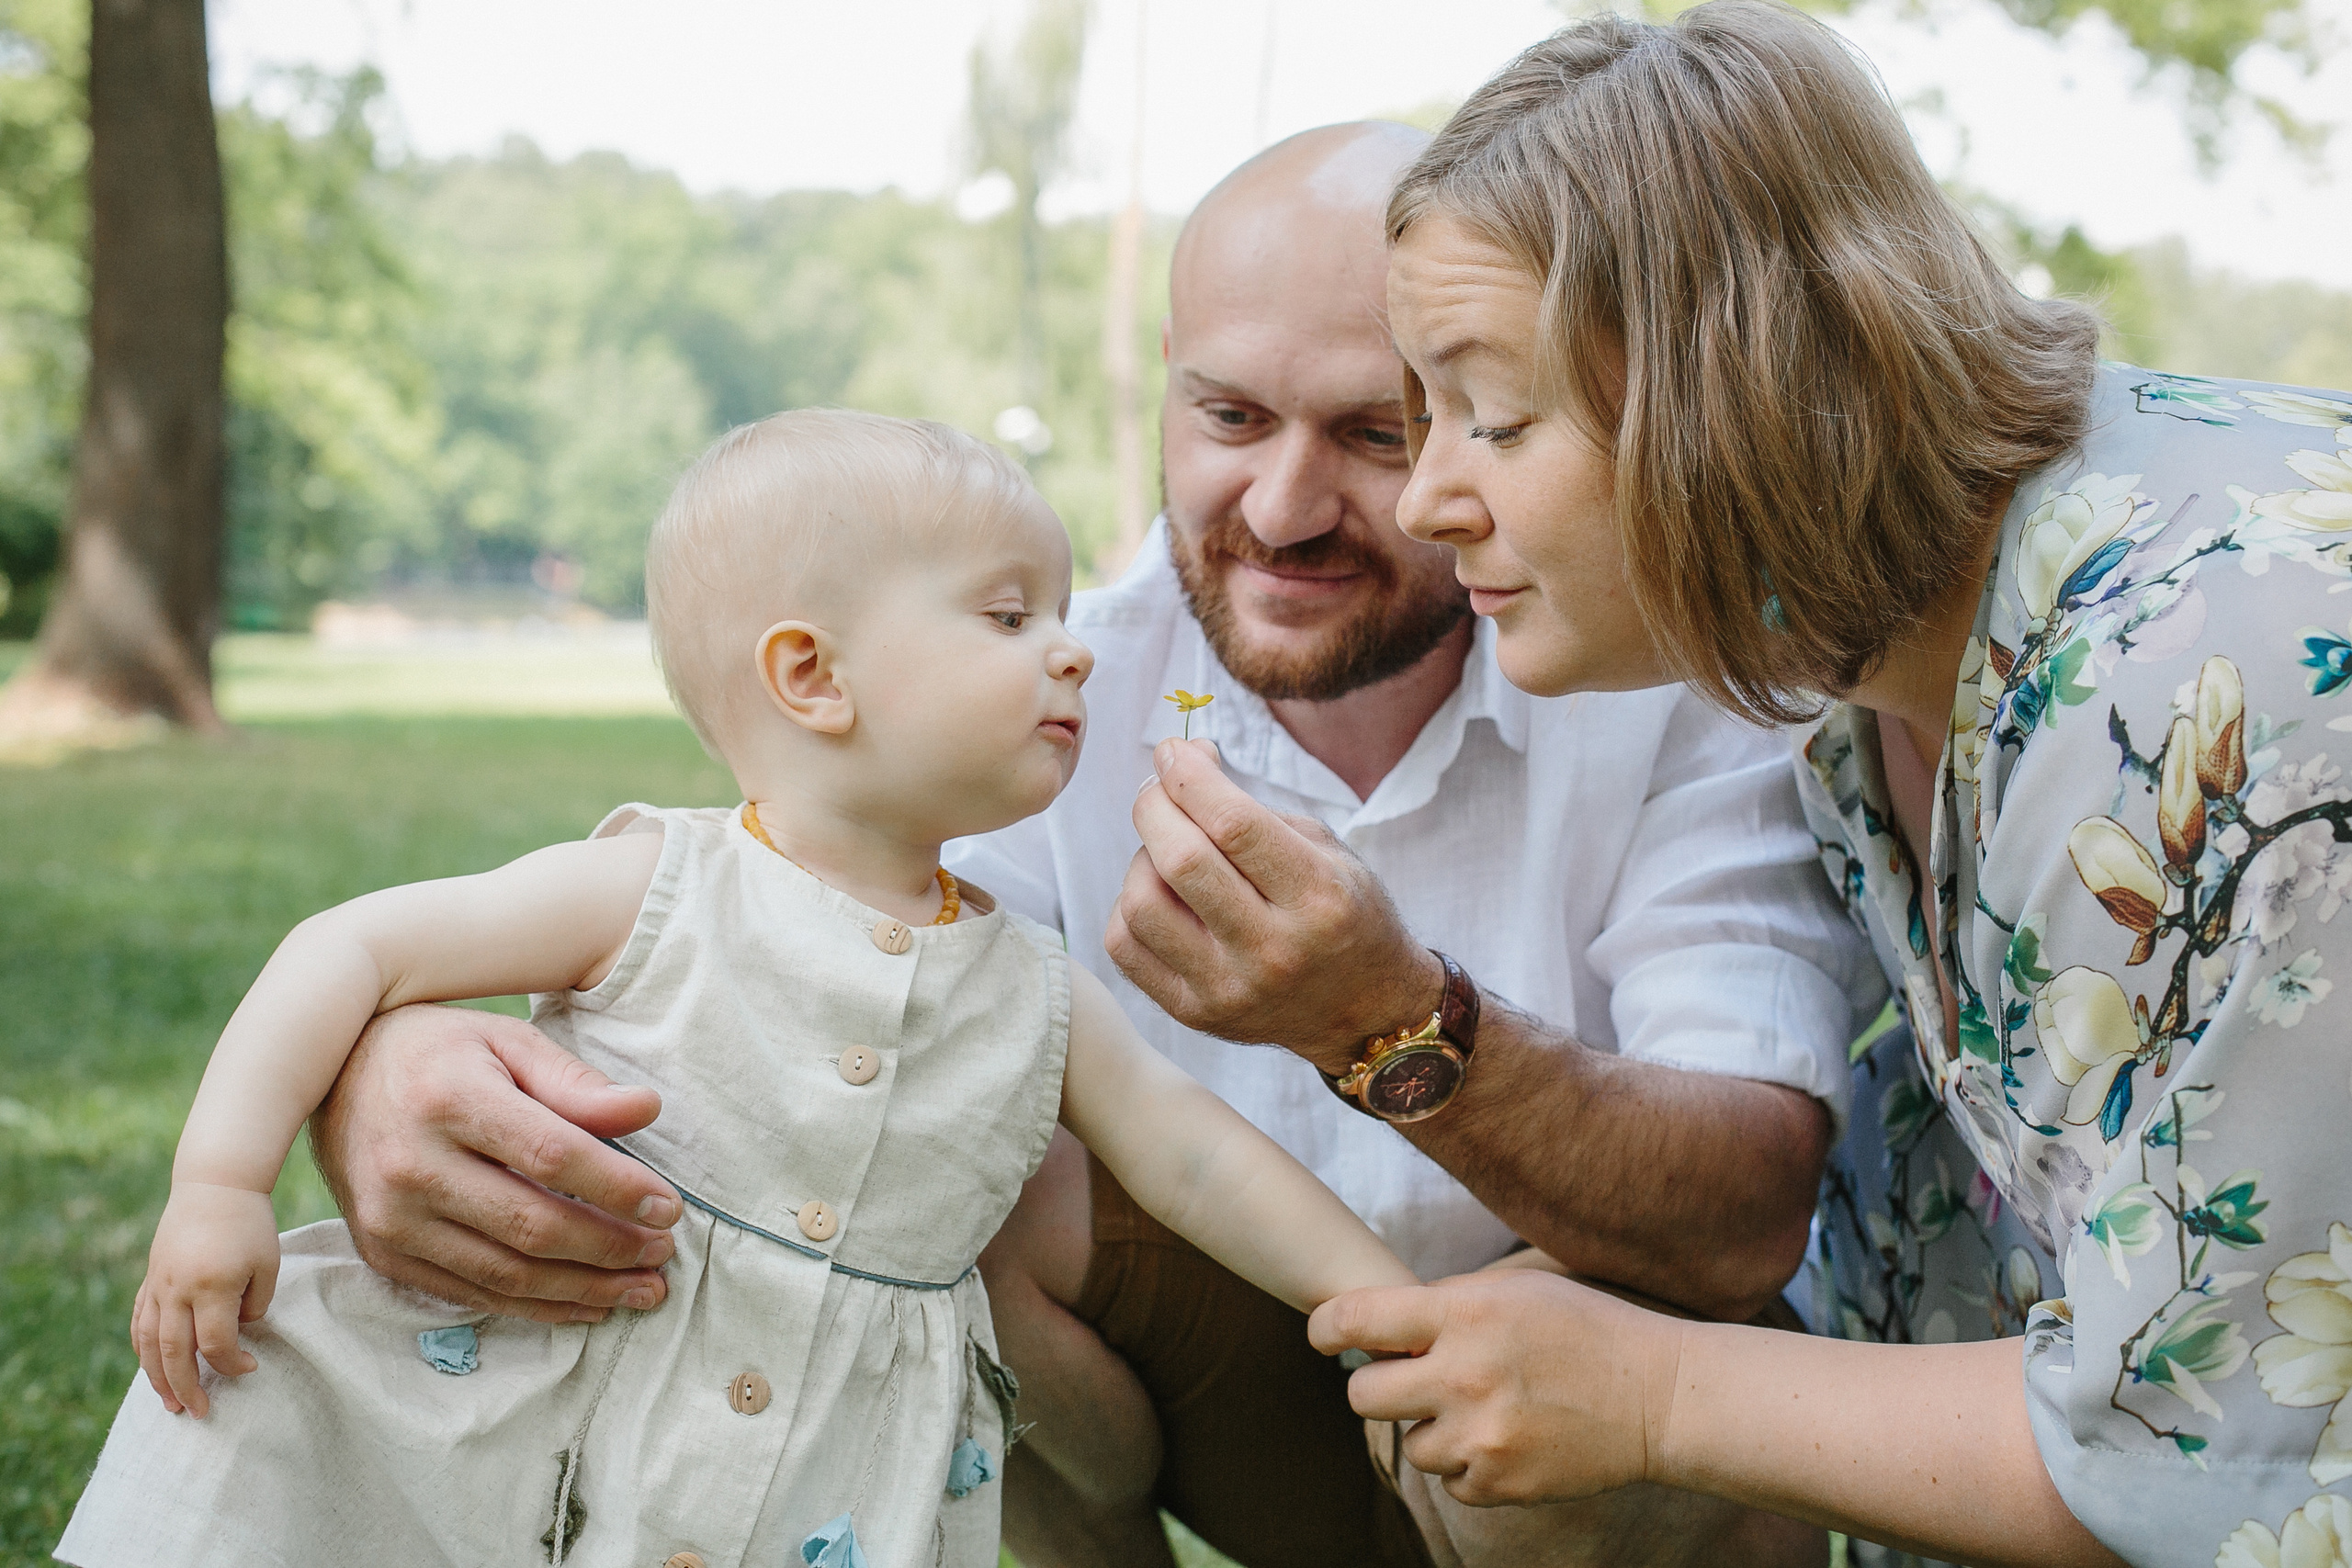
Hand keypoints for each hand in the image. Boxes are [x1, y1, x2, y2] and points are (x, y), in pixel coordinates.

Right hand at [132, 1182, 279, 1417]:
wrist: (215, 1184)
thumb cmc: (251, 1224)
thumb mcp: (267, 1264)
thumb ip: (254, 1306)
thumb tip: (236, 1334)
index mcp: (212, 1286)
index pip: (216, 1343)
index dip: (232, 1363)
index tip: (251, 1367)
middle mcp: (178, 1289)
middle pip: (175, 1353)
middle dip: (187, 1387)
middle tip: (199, 1413)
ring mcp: (158, 1285)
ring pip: (148, 1343)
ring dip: (157, 1378)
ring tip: (170, 1404)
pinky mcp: (150, 1278)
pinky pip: (139, 1322)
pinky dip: (143, 1349)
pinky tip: (152, 1368)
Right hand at [308, 1004, 680, 1323]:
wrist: (329, 1076)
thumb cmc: (438, 1052)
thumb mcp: (507, 1042)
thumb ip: (574, 1082)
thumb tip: (647, 1109)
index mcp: (449, 1101)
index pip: (552, 1156)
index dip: (618, 1187)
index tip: (668, 1206)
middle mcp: (412, 1166)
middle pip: (532, 1225)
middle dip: (610, 1248)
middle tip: (663, 1253)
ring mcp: (391, 1219)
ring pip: (506, 1275)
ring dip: (584, 1290)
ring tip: (642, 1290)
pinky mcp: (382, 1254)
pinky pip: (471, 1294)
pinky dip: (535, 1307)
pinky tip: (585, 1304)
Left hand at [1107, 738, 1443, 1070]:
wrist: (1365, 1013)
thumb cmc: (1344, 915)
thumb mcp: (1327, 853)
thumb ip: (1254, 808)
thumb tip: (1184, 760)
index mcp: (1319, 896)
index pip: (1233, 823)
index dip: (1189, 775)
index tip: (1173, 750)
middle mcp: (1274, 949)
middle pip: (1181, 860)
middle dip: (1154, 805)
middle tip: (1158, 788)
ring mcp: (1231, 989)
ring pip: (1142, 904)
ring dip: (1142, 858)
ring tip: (1165, 850)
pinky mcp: (1196, 1013)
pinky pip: (1126, 947)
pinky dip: (1129, 905)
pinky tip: (1158, 894)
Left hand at [1307, 1270, 1682, 1506]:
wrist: (1656, 1397)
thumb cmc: (1581, 1329)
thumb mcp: (1512, 1290)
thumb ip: (1442, 1305)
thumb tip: (1375, 1325)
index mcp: (1464, 1313)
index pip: (1357, 1320)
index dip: (1326, 1329)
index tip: (1322, 1335)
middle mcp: (1464, 1375)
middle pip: (1363, 1396)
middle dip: (1377, 1386)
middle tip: (1406, 1378)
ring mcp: (1481, 1436)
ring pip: (1409, 1444)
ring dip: (1431, 1428)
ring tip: (1483, 1407)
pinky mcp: (1499, 1482)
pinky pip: (1449, 1481)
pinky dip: (1468, 1464)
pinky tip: (1507, 1437)